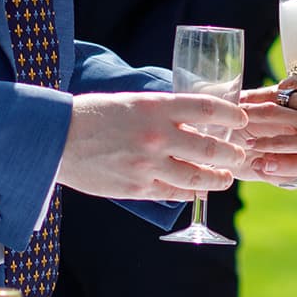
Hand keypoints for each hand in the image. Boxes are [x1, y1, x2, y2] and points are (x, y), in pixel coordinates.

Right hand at [57, 91, 251, 201]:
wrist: (57, 138)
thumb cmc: (95, 115)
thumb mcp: (134, 103)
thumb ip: (165, 113)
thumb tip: (196, 124)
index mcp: (157, 108)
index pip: (208, 108)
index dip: (230, 115)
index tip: (240, 120)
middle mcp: (157, 136)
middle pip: (211, 148)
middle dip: (231, 154)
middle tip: (239, 155)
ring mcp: (148, 165)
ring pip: (197, 177)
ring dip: (217, 179)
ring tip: (226, 178)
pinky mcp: (137, 188)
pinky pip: (173, 193)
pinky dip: (189, 192)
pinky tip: (195, 190)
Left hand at [245, 73, 296, 173]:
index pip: (290, 82)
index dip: (274, 90)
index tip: (264, 96)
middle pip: (273, 95)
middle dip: (252, 100)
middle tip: (235, 104)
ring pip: (270, 116)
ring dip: (249, 120)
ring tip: (232, 124)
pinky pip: (279, 142)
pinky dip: (261, 144)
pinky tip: (249, 148)